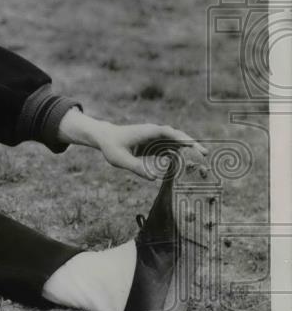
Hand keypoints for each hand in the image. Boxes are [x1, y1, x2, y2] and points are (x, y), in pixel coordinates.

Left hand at [91, 122, 207, 179]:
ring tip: (201, 162)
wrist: (105, 138)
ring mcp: (156, 138)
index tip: (193, 145)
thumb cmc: (111, 146)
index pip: (168, 132)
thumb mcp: (120, 159)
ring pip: (176, 143)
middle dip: (191, 144)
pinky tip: (188, 165)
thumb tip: (153, 178)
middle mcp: (154, 133)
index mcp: (147, 132)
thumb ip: (136, 168)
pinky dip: (180, 155)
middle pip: (177, 136)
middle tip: (205, 154)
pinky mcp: (156, 145)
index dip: (182, 138)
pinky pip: (171, 149)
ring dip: (188, 151)